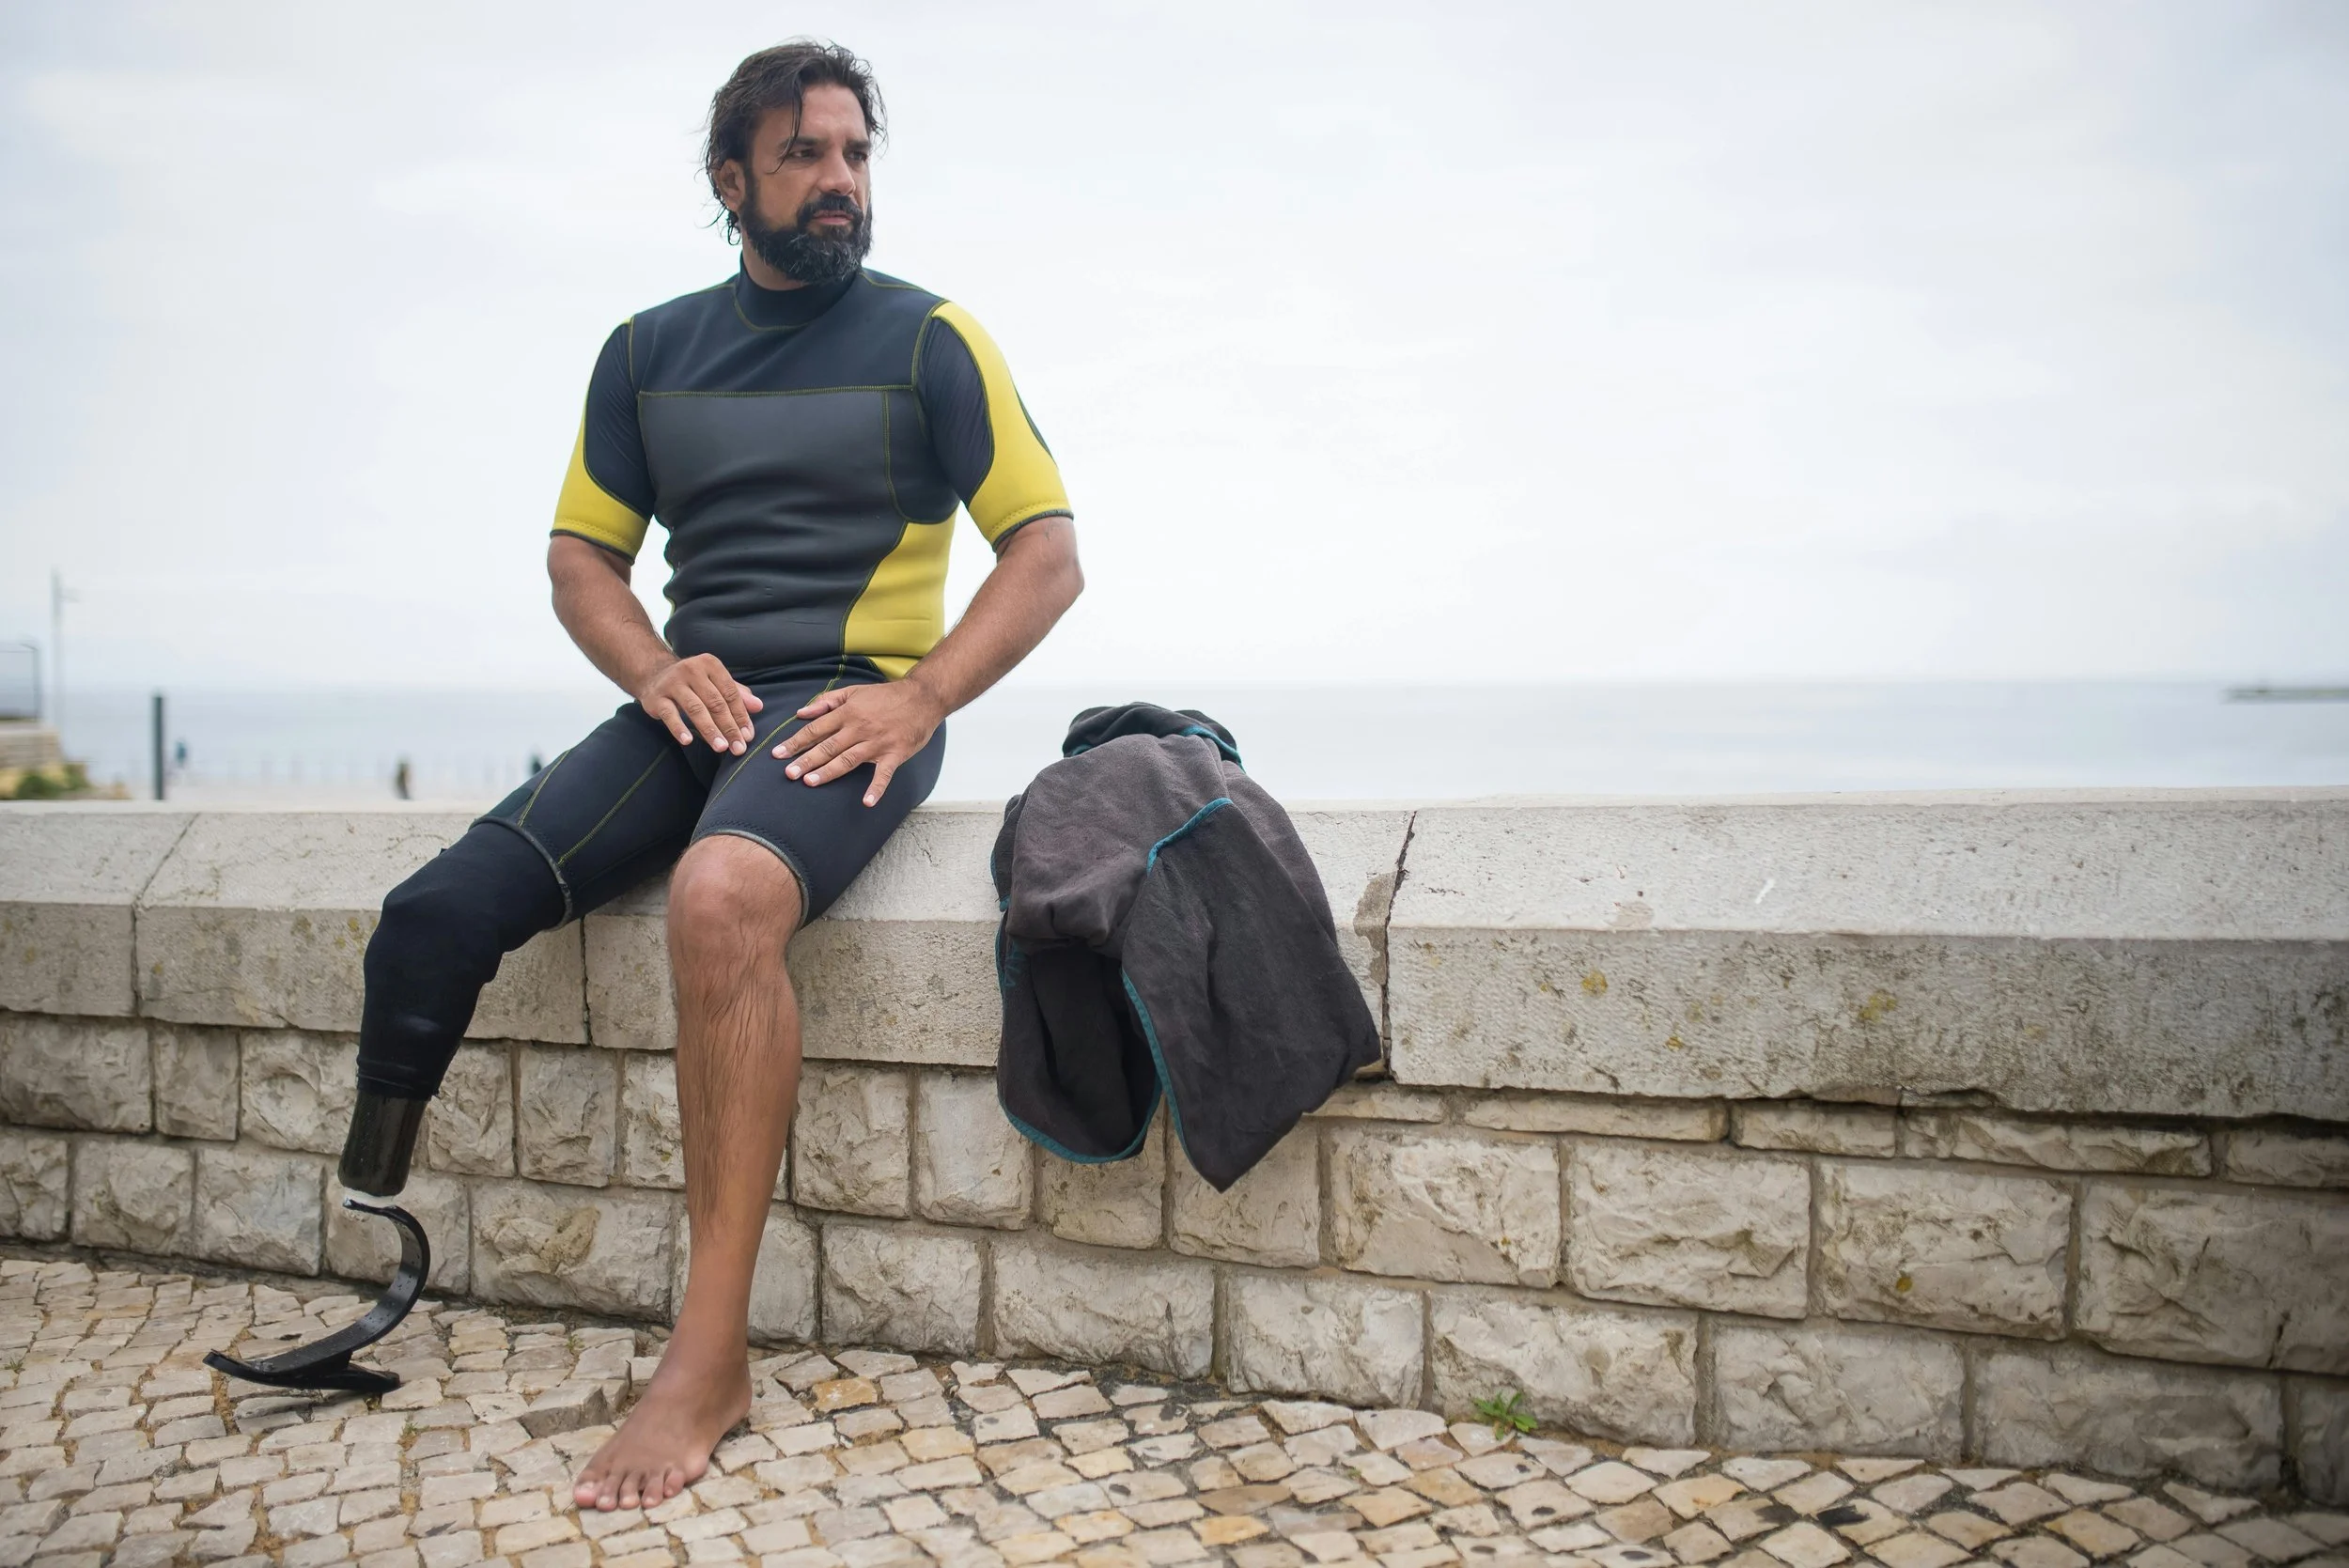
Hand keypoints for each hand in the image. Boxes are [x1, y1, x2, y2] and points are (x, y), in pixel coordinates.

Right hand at [635, 654, 762, 753]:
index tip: (748, 736)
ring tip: (721, 747)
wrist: (654, 675)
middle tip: (738, 748)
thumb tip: (759, 706)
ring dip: (710, 730)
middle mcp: (692, 670)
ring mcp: (673, 683)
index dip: (741, 716)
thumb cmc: (693, 682)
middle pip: (715, 702)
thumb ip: (737, 694)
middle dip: (729, 727)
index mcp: (710, 664)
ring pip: (695, 709)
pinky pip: (670, 714)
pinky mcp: (657, 697)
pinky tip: (688, 741)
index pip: (730, 693)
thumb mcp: (715, 682)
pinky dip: (679, 728)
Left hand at [775, 681, 944, 805]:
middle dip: (806, 760)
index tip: (778, 754)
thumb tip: (801, 713)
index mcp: (848, 713)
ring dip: (829, 772)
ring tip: (810, 782)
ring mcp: (877, 743)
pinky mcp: (895, 754)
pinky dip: (877, 788)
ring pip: (848, 760)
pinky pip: (884, 774)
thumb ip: (826, 702)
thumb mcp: (853, 692)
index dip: (796, 742)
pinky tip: (867, 802)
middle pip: (828, 747)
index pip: (816, 729)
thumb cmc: (886, 696)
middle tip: (789, 773)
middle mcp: (859, 729)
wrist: (922, 698)